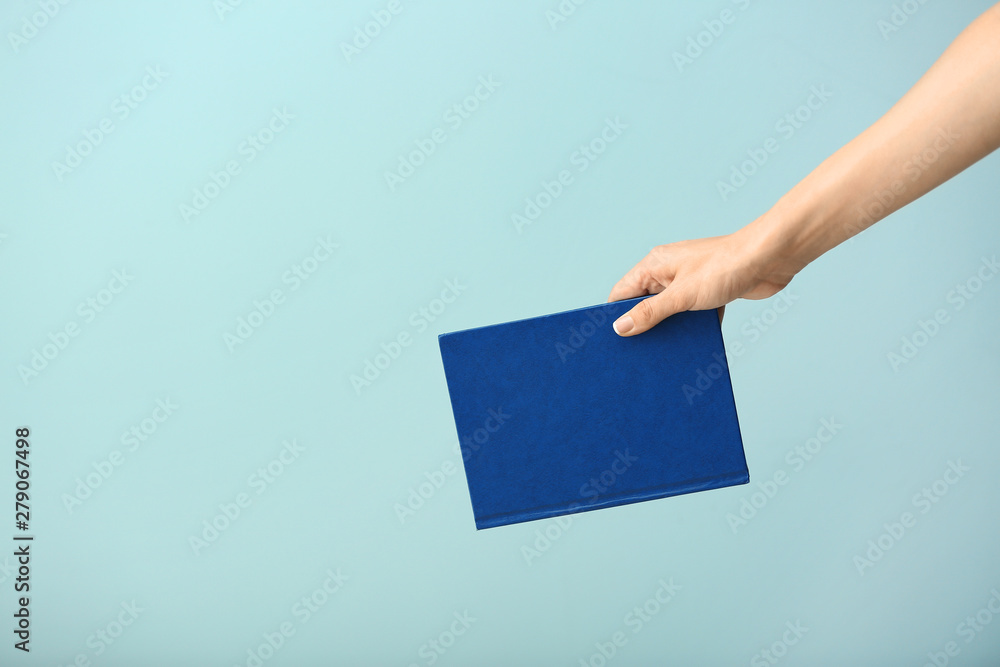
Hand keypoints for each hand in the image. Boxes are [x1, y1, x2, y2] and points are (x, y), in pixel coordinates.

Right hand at [607, 230, 798, 335]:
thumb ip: (650, 312)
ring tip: (664, 353)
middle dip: (643, 326)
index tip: (611, 341)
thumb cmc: (726, 266)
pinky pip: (692, 313)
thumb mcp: (681, 296)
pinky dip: (692, 327)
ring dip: (670, 329)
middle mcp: (668, 271)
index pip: (622, 293)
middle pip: (644, 303)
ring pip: (670, 310)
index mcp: (654, 265)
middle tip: (637, 353)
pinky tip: (693, 344)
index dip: (614, 316)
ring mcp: (689, 281)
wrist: (771, 258)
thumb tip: (620, 327)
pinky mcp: (709, 291)